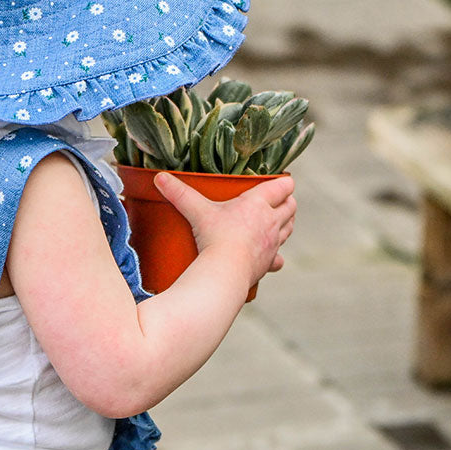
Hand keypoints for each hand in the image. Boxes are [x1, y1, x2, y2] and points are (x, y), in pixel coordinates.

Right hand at [154, 171, 296, 287]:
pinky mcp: (269, 263)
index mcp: (258, 204)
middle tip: (275, 201)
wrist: (225, 272)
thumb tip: (159, 177)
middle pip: (291, 207)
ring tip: (274, 222)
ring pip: (289, 229)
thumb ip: (179, 193)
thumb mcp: (196, 211)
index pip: (283, 186)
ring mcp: (272, 243)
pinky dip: (276, 256)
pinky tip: (269, 256)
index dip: (283, 182)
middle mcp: (271, 222)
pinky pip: (279, 259)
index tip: (277, 181)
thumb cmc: (215, 237)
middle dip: (286, 202)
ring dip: (285, 224)